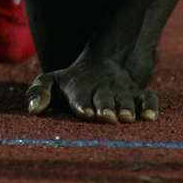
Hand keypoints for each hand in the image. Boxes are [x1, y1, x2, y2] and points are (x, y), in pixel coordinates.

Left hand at [26, 55, 158, 124]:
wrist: (102, 65)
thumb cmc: (71, 83)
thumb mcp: (51, 82)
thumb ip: (38, 92)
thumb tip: (32, 110)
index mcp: (79, 89)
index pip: (80, 96)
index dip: (83, 103)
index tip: (85, 112)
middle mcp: (102, 91)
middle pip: (104, 99)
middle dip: (105, 108)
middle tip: (107, 117)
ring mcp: (122, 93)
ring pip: (126, 100)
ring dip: (126, 108)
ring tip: (126, 117)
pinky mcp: (138, 95)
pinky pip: (148, 98)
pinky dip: (150, 106)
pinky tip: (150, 117)